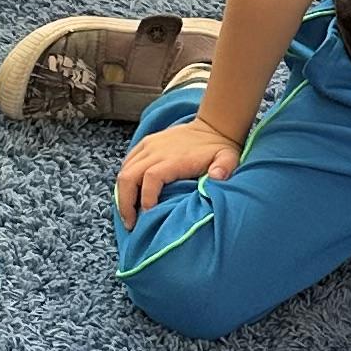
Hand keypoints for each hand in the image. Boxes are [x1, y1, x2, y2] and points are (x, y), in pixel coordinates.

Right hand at [117, 116, 243, 220]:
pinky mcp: (146, 143)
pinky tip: (129, 195)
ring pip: (124, 171)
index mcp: (174, 158)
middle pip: (129, 176)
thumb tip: (217, 176)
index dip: (146, 198)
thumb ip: (224, 168)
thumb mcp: (228, 158)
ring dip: (122, 194)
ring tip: (127, 214)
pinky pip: (127, 162)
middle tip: (130, 224)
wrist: (213, 127)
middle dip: (125, 203)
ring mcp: (149, 145)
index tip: (148, 216)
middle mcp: (156, 150)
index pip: (151, 178)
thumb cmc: (220, 148)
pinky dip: (125, 180)